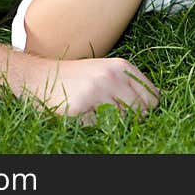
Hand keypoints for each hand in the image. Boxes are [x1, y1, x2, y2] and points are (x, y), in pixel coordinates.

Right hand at [25, 56, 159, 125]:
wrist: (37, 77)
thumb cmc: (74, 77)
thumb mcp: (105, 70)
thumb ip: (129, 83)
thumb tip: (157, 101)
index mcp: (121, 67)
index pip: (153, 98)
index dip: (146, 109)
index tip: (133, 110)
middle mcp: (111, 77)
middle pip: (141, 113)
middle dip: (130, 118)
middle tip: (109, 112)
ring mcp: (96, 92)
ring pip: (123, 122)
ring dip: (111, 123)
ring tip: (94, 111)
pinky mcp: (81, 108)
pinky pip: (100, 128)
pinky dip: (93, 126)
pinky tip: (82, 114)